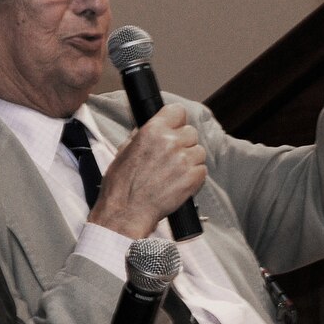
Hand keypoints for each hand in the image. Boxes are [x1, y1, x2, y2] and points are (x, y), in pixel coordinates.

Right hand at [89, 104, 206, 238]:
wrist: (126, 213)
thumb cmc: (121, 185)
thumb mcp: (125, 150)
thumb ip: (143, 134)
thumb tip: (154, 126)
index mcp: (153, 130)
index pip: (177, 111)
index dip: (176, 121)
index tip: (174, 128)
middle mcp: (171, 142)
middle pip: (191, 132)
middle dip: (183, 143)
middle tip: (171, 157)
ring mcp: (184, 160)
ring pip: (199, 151)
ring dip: (190, 160)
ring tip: (174, 173)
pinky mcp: (193, 178)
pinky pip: (202, 170)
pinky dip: (194, 177)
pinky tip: (178, 183)